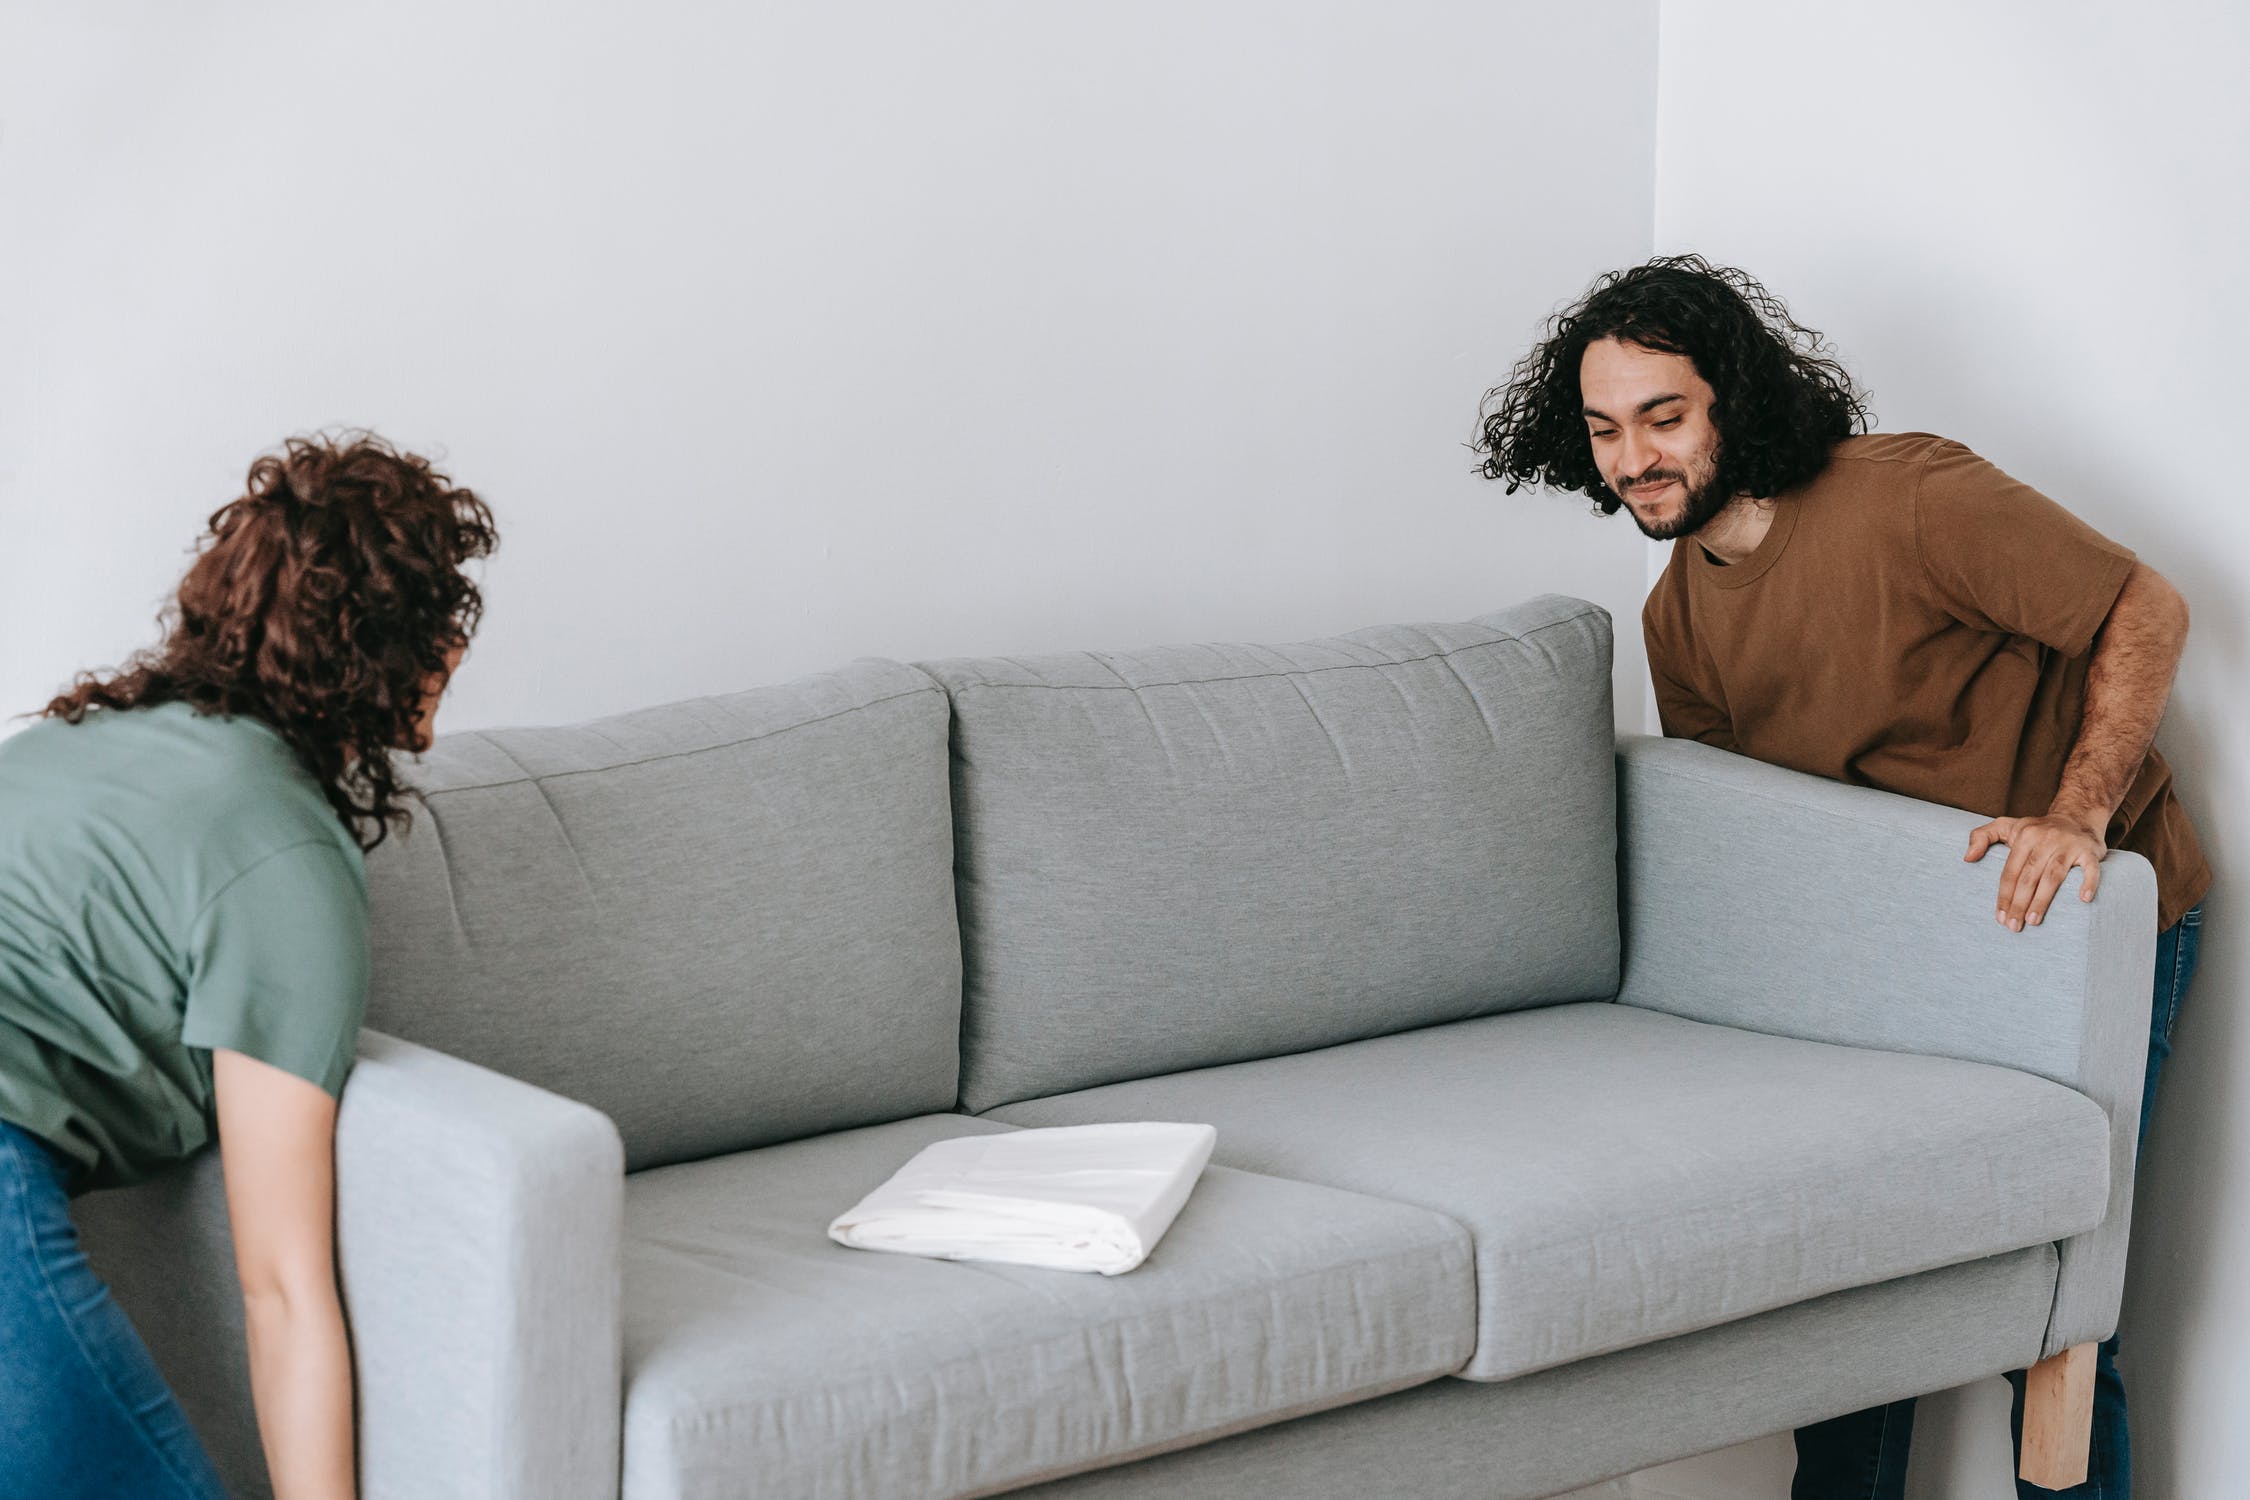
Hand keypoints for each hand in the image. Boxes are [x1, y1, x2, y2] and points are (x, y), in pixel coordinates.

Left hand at [1964, 813, 2106, 930]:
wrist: (2076, 816)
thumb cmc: (2036, 829)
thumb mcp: (2005, 826)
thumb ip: (1980, 837)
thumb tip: (1967, 858)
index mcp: (2024, 836)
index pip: (2010, 871)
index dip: (2004, 895)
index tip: (2000, 917)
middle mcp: (2045, 839)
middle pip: (2029, 877)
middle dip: (2019, 903)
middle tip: (2014, 926)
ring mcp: (2068, 845)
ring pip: (2053, 876)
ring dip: (2042, 900)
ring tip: (2033, 921)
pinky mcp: (2089, 851)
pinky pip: (2090, 868)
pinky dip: (2088, 882)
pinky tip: (2083, 900)